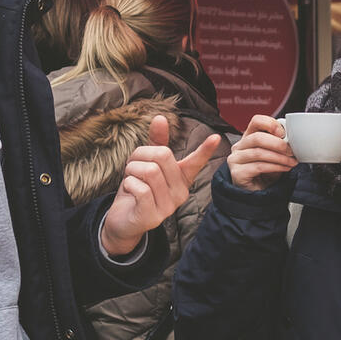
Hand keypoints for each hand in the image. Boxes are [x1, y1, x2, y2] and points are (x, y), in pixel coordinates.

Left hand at [101, 114, 219, 255]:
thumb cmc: (136, 190)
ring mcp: (169, 206)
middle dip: (140, 155)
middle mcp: (180, 193)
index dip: (205, 149)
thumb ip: (155, 143)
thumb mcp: (145, 164)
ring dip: (132, 170)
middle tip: (133, 166)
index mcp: (181, 178)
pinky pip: (141, 189)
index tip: (216, 137)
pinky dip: (128, 184)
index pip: (195, 162)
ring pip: (150, 171)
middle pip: (163, 155)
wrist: (124, 221)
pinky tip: (129, 192)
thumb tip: (161, 117)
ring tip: (131, 179)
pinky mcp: (154, 216)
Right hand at [227, 114, 297, 191]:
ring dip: (279, 157)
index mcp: (248, 137)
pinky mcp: (237, 173)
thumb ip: (279, 145)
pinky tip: (284, 168)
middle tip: (291, 151)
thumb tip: (292, 140)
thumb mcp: (274, 155)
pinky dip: (275, 167)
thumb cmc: (266, 173)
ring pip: (259, 152)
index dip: (271, 124)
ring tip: (291, 162)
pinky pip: (258, 166)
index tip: (284, 133)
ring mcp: (235, 159)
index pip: (256, 121)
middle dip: (278, 144)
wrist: (258, 193)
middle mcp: (239, 146)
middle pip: (257, 137)